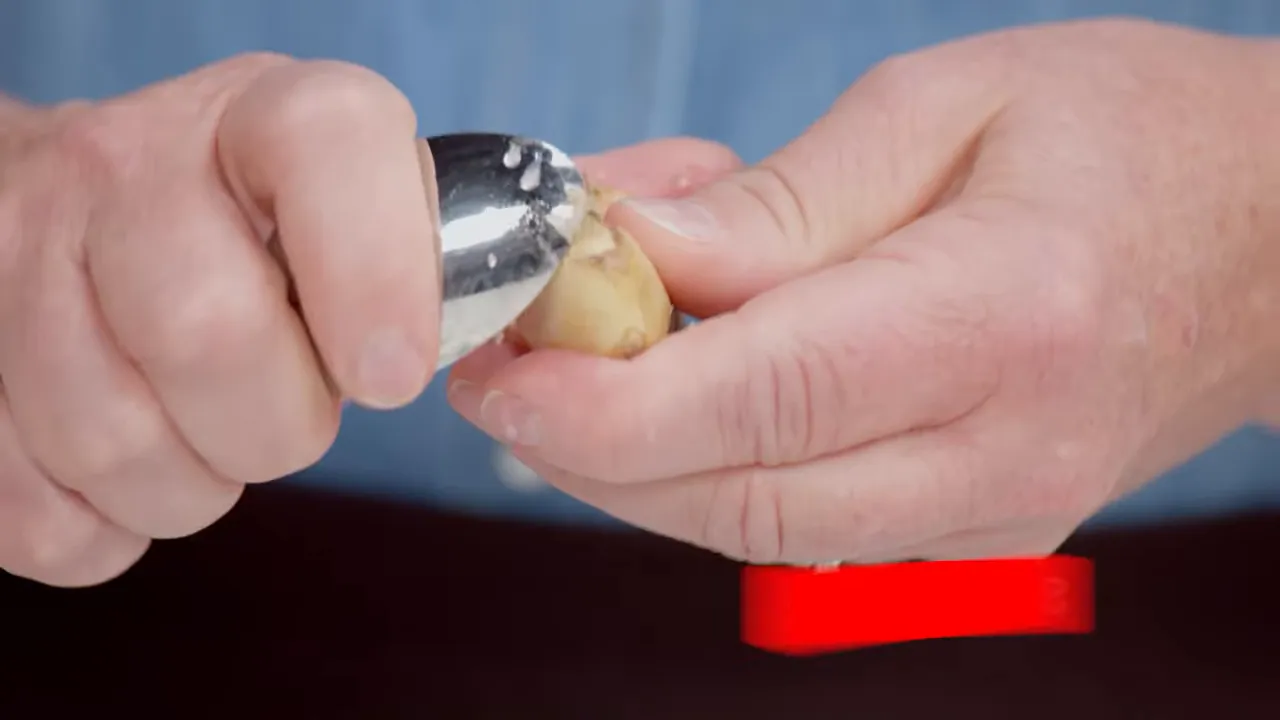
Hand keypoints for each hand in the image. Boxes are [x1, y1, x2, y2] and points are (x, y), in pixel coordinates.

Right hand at [0, 52, 742, 586]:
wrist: (70, 227)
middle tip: (294, 403)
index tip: (393, 366)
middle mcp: (133, 172)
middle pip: (211, 335)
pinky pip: (51, 511)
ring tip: (213, 426)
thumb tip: (668, 221)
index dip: (373, 267)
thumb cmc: (273, 232)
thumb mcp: (391, 192)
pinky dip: (112, 518)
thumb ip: (524, 212)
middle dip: (279, 420)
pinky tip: (136, 454)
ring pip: (122, 437)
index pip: (329, 148)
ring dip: (197, 474)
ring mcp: (26, 267)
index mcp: (269, 122)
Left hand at [448, 19, 1279, 564]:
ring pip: (752, 530)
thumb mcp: (944, 109)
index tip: (503, 370)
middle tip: (504, 364)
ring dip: (631, 462)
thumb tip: (635, 257)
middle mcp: (1001, 450)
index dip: (606, 405)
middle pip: (737, 495)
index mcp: (1002, 316)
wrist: (1265, 243)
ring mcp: (992, 517)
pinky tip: (677, 388)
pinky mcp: (972, 538)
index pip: (766, 400)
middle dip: (586, 446)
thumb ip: (779, 205)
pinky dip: (705, 471)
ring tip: (575, 362)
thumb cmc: (1123, 137)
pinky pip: (797, 529)